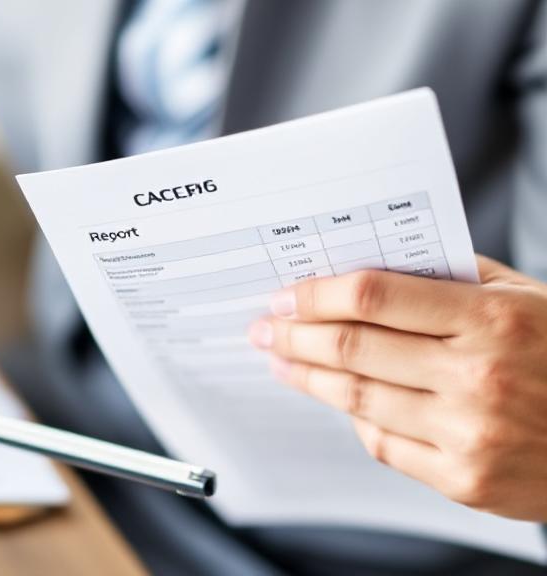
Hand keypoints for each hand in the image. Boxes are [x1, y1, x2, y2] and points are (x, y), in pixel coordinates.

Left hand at [248, 256, 546, 520]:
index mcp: (492, 319)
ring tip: (283, 362)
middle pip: (352, 348)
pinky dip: (354, 417)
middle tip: (265, 328)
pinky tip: (338, 399)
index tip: (285, 295)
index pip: (373, 295)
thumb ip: (453, 280)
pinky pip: (383, 443)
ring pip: (357, 398)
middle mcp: (477, 376)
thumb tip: (370, 270)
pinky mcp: (465, 481)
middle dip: (295, 335)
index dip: (316, 294)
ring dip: (307, 377)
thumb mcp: (527, 298)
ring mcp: (468, 433)